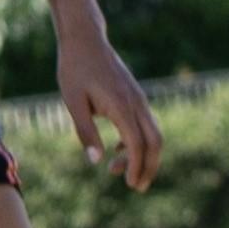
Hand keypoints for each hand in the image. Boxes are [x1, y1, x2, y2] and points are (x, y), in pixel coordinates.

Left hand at [51, 32, 164, 190]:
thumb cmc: (74, 70)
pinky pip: (144, 124)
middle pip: (155, 141)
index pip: (138, 144)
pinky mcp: (134, 96)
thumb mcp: (73, 102)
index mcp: (122, 106)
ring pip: (152, 133)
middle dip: (150, 166)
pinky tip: (118, 151)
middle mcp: (136, 103)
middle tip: (137, 187)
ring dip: (142, 155)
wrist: (85, 41)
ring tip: (119, 172)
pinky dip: (137, 141)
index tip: (131, 184)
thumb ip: (85, 131)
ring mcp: (138, 99)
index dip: (137, 166)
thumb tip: (95, 161)